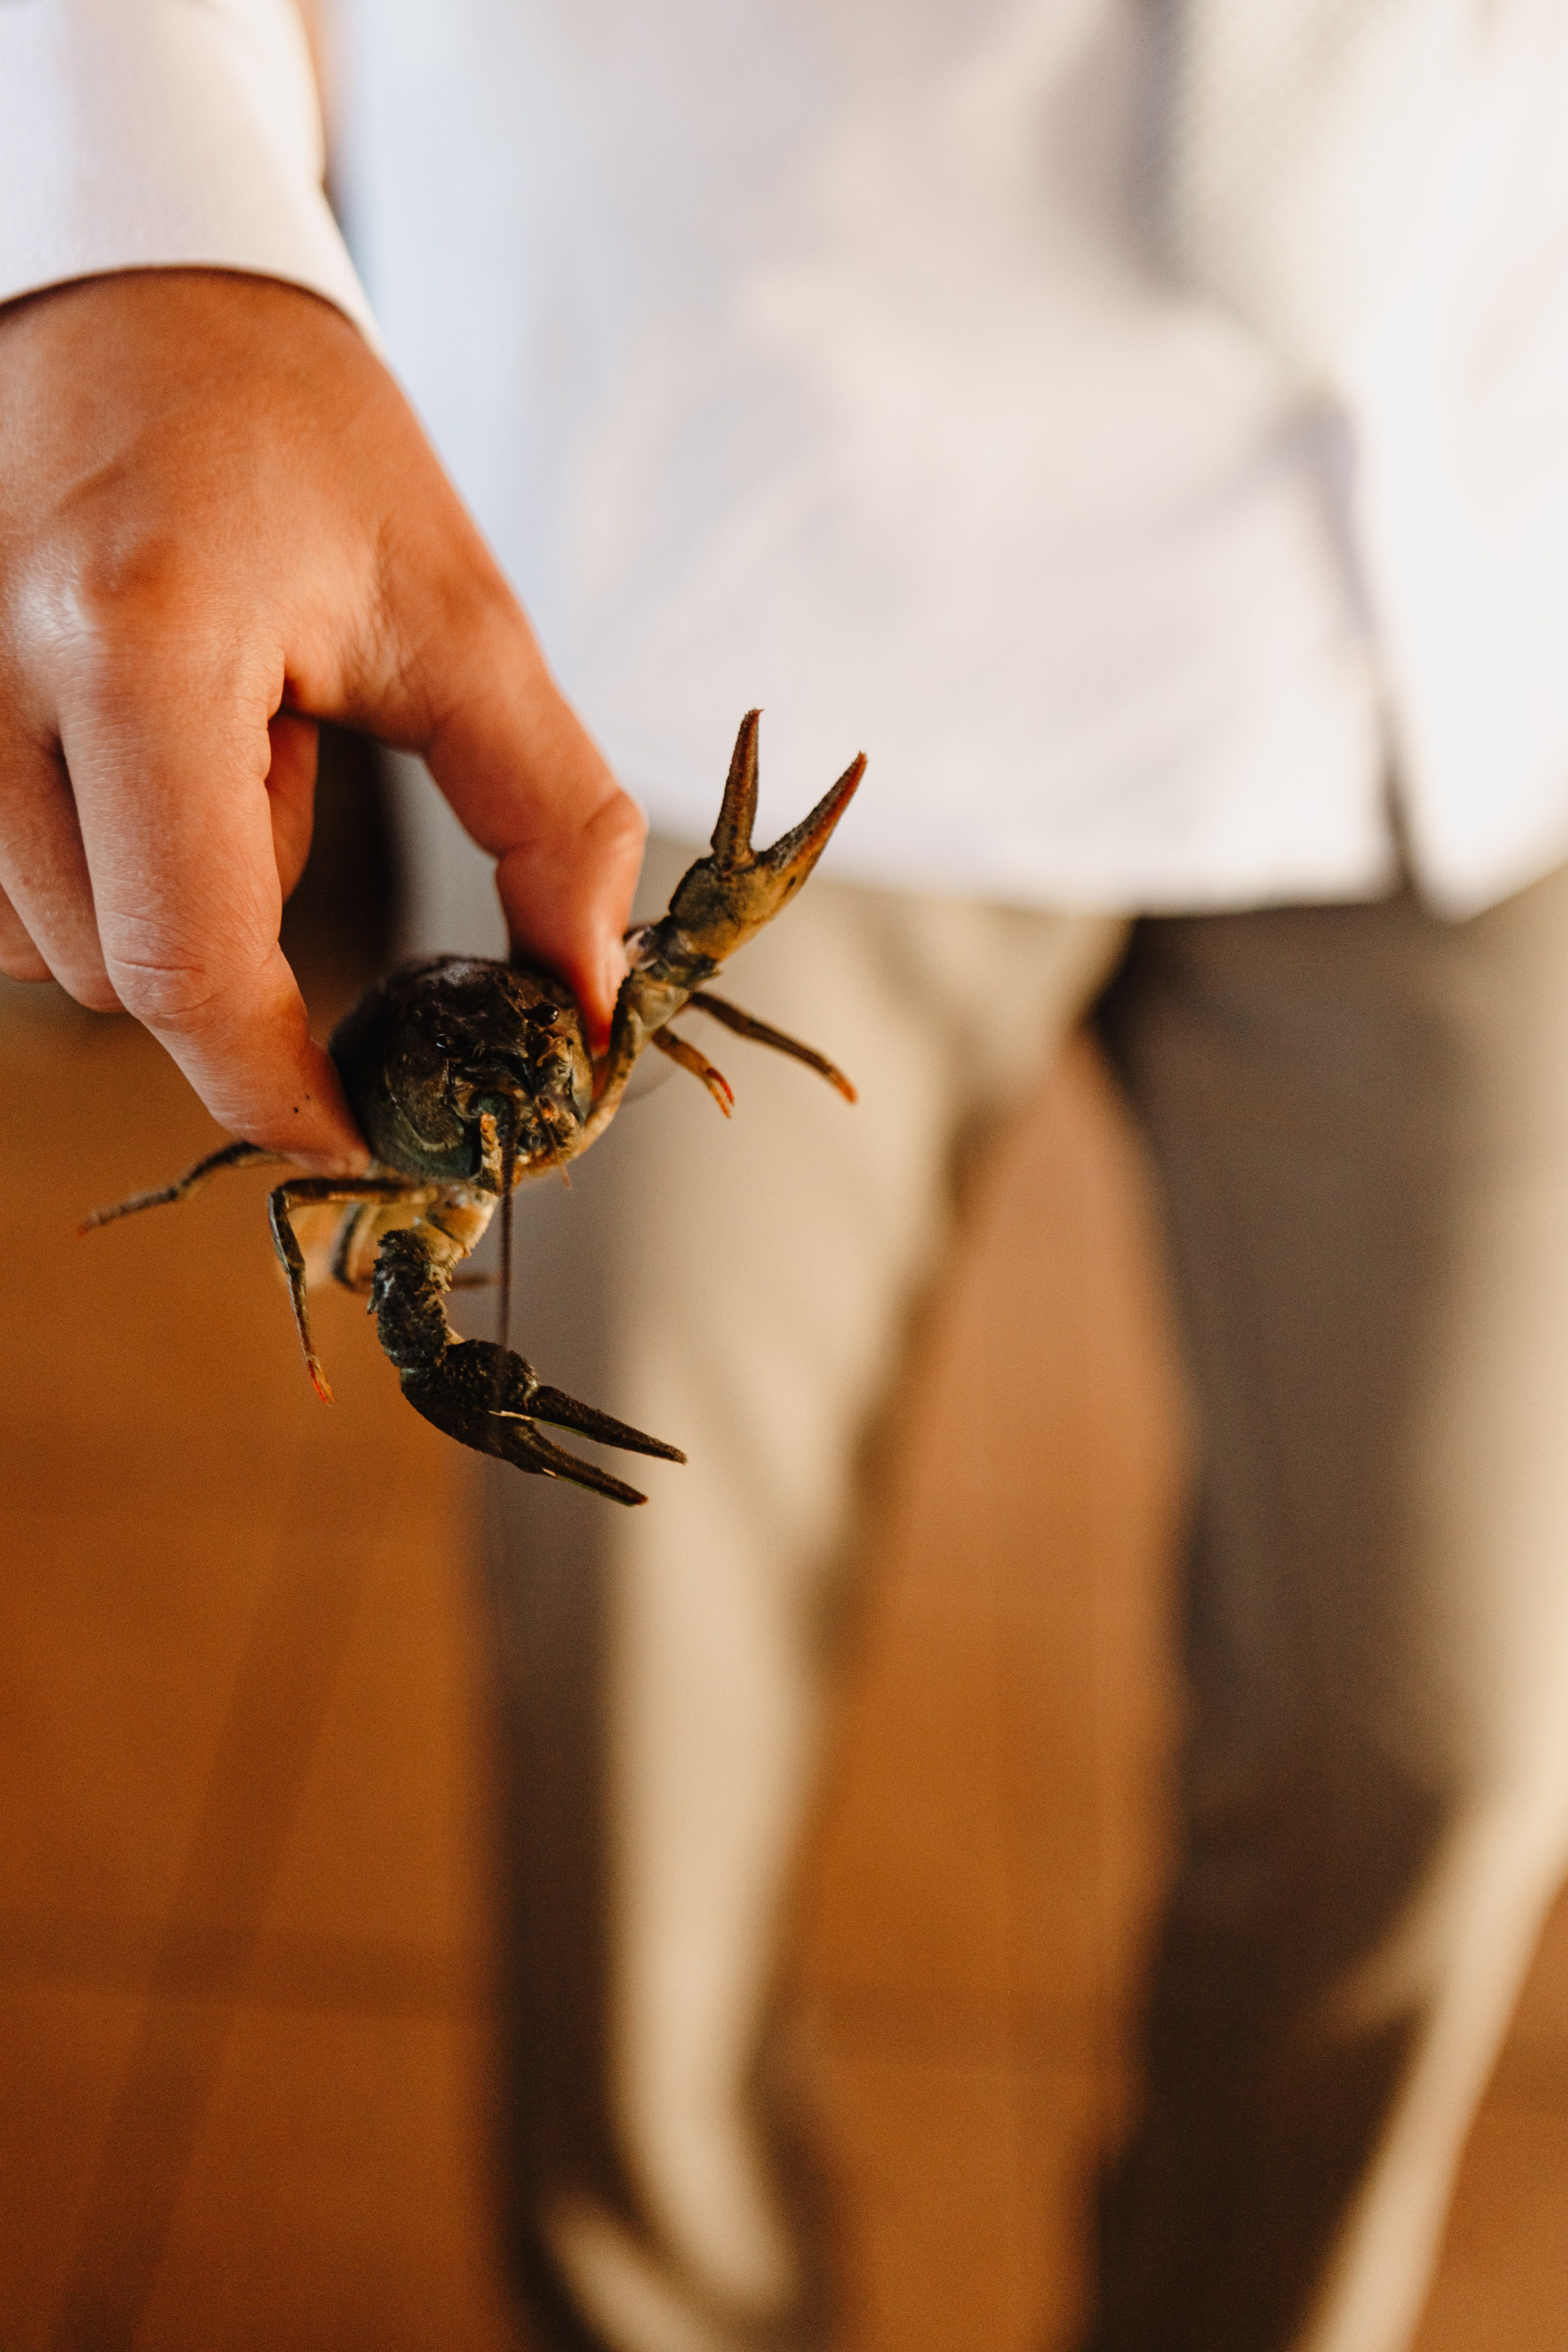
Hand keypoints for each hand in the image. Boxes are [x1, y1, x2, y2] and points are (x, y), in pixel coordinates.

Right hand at [0, 269, 644, 1167]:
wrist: (138, 296)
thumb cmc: (307, 440)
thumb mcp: (463, 619)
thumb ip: (551, 821)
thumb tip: (590, 1000)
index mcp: (140, 648)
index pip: (183, 965)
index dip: (274, 1086)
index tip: (354, 1136)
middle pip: (115, 976)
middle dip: (233, 944)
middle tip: (290, 763)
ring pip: (47, 948)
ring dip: (163, 897)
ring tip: (209, 721)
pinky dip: (93, 866)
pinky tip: (133, 739)